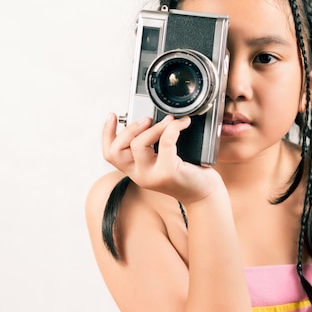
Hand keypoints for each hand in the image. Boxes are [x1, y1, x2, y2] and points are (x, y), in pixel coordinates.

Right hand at [102, 113, 222, 203]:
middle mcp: (140, 175)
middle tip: (147, 119)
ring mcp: (152, 175)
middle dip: (130, 129)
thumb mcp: (161, 161)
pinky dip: (174, 128)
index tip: (112, 116)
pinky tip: (182, 124)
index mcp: (135, 170)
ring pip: (138, 144)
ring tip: (168, 121)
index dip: (107, 133)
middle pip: (118, 149)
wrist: (203, 195)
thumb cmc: (186, 176)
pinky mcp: (168, 172)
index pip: (111, 154)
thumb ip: (150, 147)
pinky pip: (166, 142)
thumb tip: (149, 120)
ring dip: (153, 127)